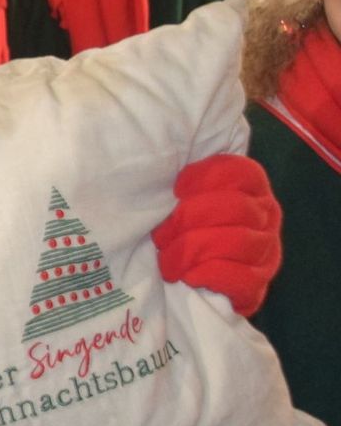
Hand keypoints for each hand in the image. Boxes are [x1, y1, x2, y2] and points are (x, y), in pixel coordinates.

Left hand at [151, 153, 281, 318]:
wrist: (168, 280)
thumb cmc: (167, 225)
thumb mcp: (169, 191)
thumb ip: (177, 165)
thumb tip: (173, 138)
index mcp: (248, 187)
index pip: (241, 171)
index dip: (206, 178)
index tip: (176, 190)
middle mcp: (264, 216)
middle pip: (237, 207)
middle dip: (188, 220)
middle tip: (160, 234)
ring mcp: (265, 252)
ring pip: (239, 243)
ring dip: (193, 250)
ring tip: (168, 260)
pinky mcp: (257, 286)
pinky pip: (242, 279)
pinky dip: (210, 275)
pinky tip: (189, 276)